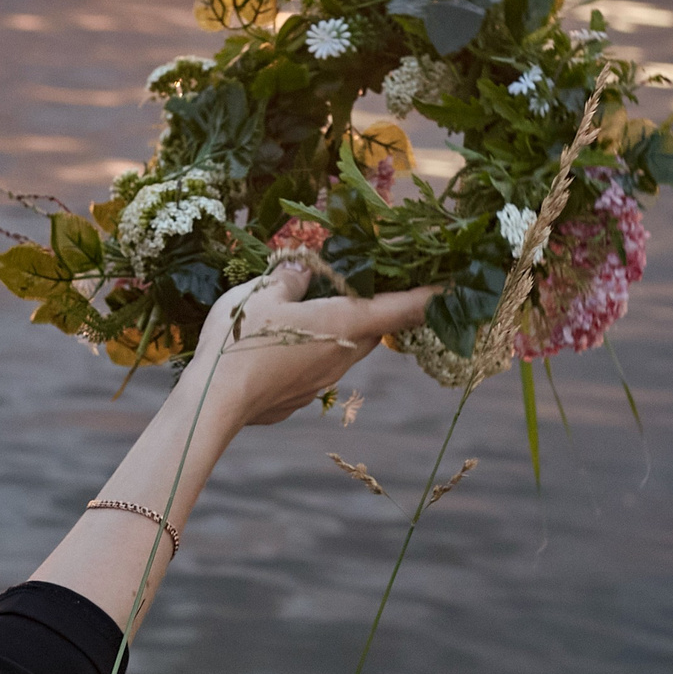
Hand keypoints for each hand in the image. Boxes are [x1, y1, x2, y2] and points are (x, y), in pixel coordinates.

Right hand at [188, 259, 439, 427]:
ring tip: (304, 312)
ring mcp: (323, 381)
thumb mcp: (262, 292)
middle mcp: (343, 354)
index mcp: (344, 322)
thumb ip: (290, 278)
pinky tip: (275, 346)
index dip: (434, 295)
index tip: (459, 288)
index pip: (404, 307)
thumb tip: (304, 270)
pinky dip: (307, 352)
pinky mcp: (300, 398)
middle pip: (373, 328)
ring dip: (336, 330)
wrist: (214, 403)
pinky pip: (314, 367)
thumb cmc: (242, 339)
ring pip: (343, 348)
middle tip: (354, 286)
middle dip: (372, 308)